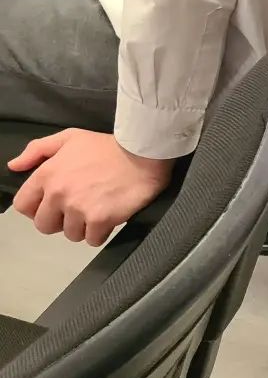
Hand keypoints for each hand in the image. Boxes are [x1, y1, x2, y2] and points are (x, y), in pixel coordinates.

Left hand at [9, 130, 172, 244]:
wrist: (142, 154)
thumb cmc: (108, 147)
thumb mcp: (70, 138)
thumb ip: (37, 150)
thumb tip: (14, 166)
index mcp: (46, 175)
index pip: (23, 205)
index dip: (36, 209)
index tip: (52, 207)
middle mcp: (58, 194)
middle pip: (44, 226)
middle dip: (60, 222)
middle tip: (77, 212)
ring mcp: (78, 209)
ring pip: (71, 235)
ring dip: (83, 228)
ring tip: (97, 212)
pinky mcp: (100, 220)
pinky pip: (93, 240)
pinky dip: (101, 233)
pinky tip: (109, 219)